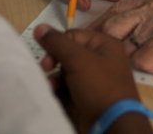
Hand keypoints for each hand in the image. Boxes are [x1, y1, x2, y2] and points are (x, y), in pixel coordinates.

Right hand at [35, 25, 151, 133]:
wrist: (111, 124)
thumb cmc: (99, 86)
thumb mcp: (78, 60)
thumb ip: (57, 43)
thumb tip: (40, 27)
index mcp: (104, 45)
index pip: (74, 36)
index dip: (58, 45)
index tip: (47, 58)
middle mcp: (100, 60)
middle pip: (67, 55)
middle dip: (53, 63)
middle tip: (45, 70)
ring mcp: (92, 81)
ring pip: (64, 74)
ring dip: (53, 80)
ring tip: (50, 88)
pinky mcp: (85, 98)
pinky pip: (67, 90)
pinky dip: (58, 92)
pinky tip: (53, 97)